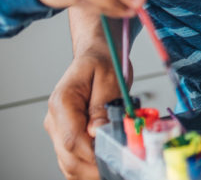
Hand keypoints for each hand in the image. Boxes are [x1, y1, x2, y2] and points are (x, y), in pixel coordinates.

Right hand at [44, 49, 120, 179]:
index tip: (116, 157)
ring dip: (92, 170)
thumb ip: (103, 105)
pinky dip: (89, 166)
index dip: (94, 153)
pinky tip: (107, 162)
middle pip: (68, 157)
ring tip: (118, 163)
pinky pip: (74, 160)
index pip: (72, 139)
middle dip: (95, 166)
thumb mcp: (110, 77)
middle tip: (122, 164)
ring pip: (69, 164)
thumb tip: (98, 132)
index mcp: (62, 102)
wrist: (97, 55)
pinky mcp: (67, 135)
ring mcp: (59, 130)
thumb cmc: (103, 62)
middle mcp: (55, 119)